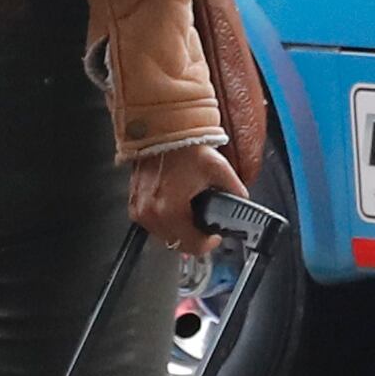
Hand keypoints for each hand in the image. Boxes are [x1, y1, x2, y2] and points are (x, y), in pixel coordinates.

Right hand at [127, 144, 243, 262]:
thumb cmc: (184, 147)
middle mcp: (150, 213)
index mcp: (169, 210)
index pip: (193, 246)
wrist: (161, 129)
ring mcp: (138, 209)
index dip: (209, 242)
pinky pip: (152, 222)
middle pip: (177, 243)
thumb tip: (241, 202)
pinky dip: (165, 219)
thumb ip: (235, 191)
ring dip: (179, 230)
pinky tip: (176, 206)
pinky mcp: (133, 203)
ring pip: (164, 235)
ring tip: (191, 213)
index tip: (215, 235)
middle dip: (194, 236)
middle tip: (205, 224)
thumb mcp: (219, 169)